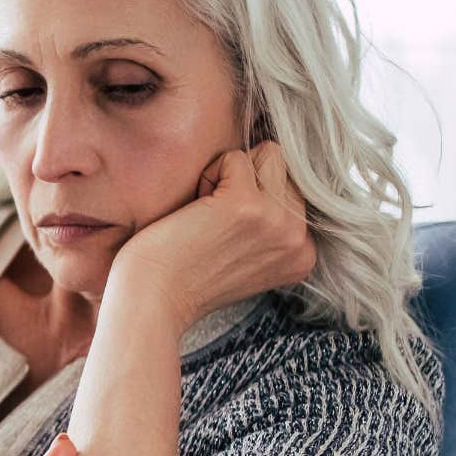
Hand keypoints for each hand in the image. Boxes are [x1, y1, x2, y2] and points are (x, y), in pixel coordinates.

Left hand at [113, 141, 315, 328]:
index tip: (225, 238)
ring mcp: (277, 220)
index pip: (294, 191)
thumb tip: (271, 166)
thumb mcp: (248, 256)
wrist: (152, 300)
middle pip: (284, 169)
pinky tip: (194, 211)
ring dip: (230, 175)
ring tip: (207, 213)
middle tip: (214, 223)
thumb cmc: (184, 276)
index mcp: (303, 253)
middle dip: (245, 182)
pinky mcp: (246, 204)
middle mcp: (299, 238)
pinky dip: (207, 174)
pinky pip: (234, 157)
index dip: (254, 199)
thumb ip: (271, 225)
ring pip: (268, 155)